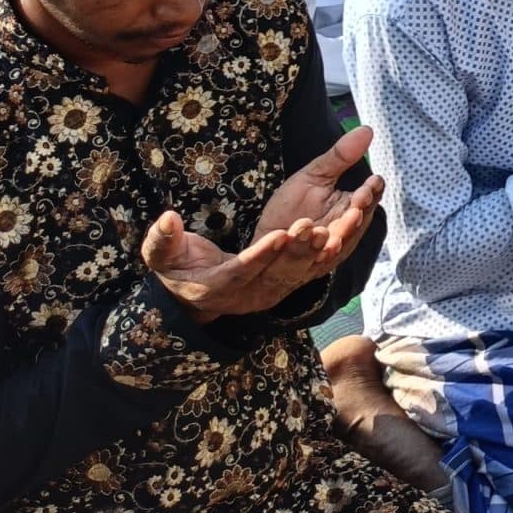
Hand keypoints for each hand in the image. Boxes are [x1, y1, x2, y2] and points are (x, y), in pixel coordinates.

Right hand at [142, 125, 383, 322]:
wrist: (194, 294)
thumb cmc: (175, 268)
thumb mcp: (161, 256)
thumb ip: (162, 239)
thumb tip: (167, 218)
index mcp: (218, 285)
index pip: (243, 270)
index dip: (261, 255)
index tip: (280, 233)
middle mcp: (250, 293)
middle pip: (280, 272)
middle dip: (299, 249)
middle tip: (316, 224)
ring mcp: (271, 290)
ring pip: (302, 270)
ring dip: (321, 249)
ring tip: (339, 223)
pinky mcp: (288, 282)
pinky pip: (314, 267)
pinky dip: (332, 250)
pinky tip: (351, 225)